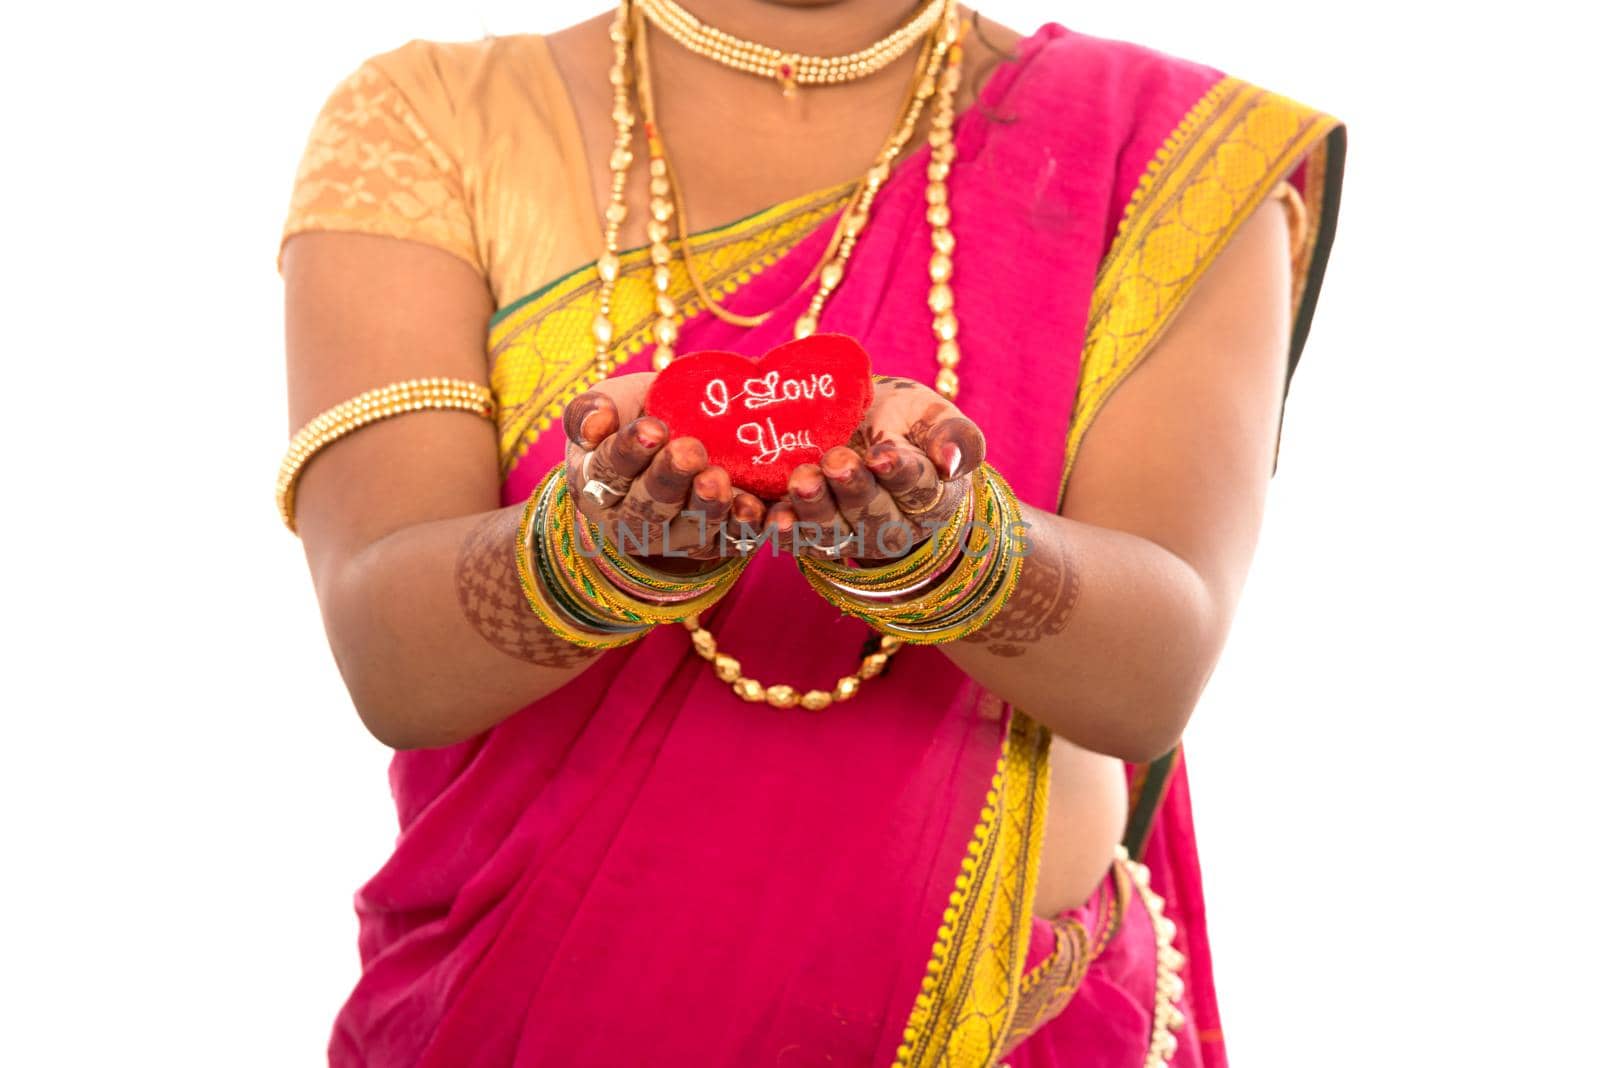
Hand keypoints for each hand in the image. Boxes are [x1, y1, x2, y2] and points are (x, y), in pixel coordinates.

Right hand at [562, 374, 767, 561]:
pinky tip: (757, 510)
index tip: (652, 429)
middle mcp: (631, 523)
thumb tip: (597, 420)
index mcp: (597, 487)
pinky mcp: (715, 544)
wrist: (680, 436)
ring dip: (708, 508)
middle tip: (689, 451)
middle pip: (648, 508)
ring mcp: (674, 539)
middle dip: (670, 480)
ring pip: (691, 532)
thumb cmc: (637, 417)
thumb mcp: (609, 404)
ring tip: (719, 480)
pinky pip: (732, 543)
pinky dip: (746, 529)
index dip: (629, 451)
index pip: (608, 472)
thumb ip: (588, 410)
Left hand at [766, 375, 985, 559]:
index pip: (919, 488)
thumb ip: (953, 433)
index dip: (900, 474)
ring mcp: (850, 535)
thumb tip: (952, 461)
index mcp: (930, 497)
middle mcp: (892, 526)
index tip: (881, 456)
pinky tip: (770, 517)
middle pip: (874, 516)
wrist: (857, 422)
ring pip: (833, 532)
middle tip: (835, 460)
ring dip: (814, 509)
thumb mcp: (932, 414)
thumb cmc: (901, 418)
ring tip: (801, 480)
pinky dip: (781, 531)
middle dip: (852, 490)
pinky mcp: (812, 536)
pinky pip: (795, 540)